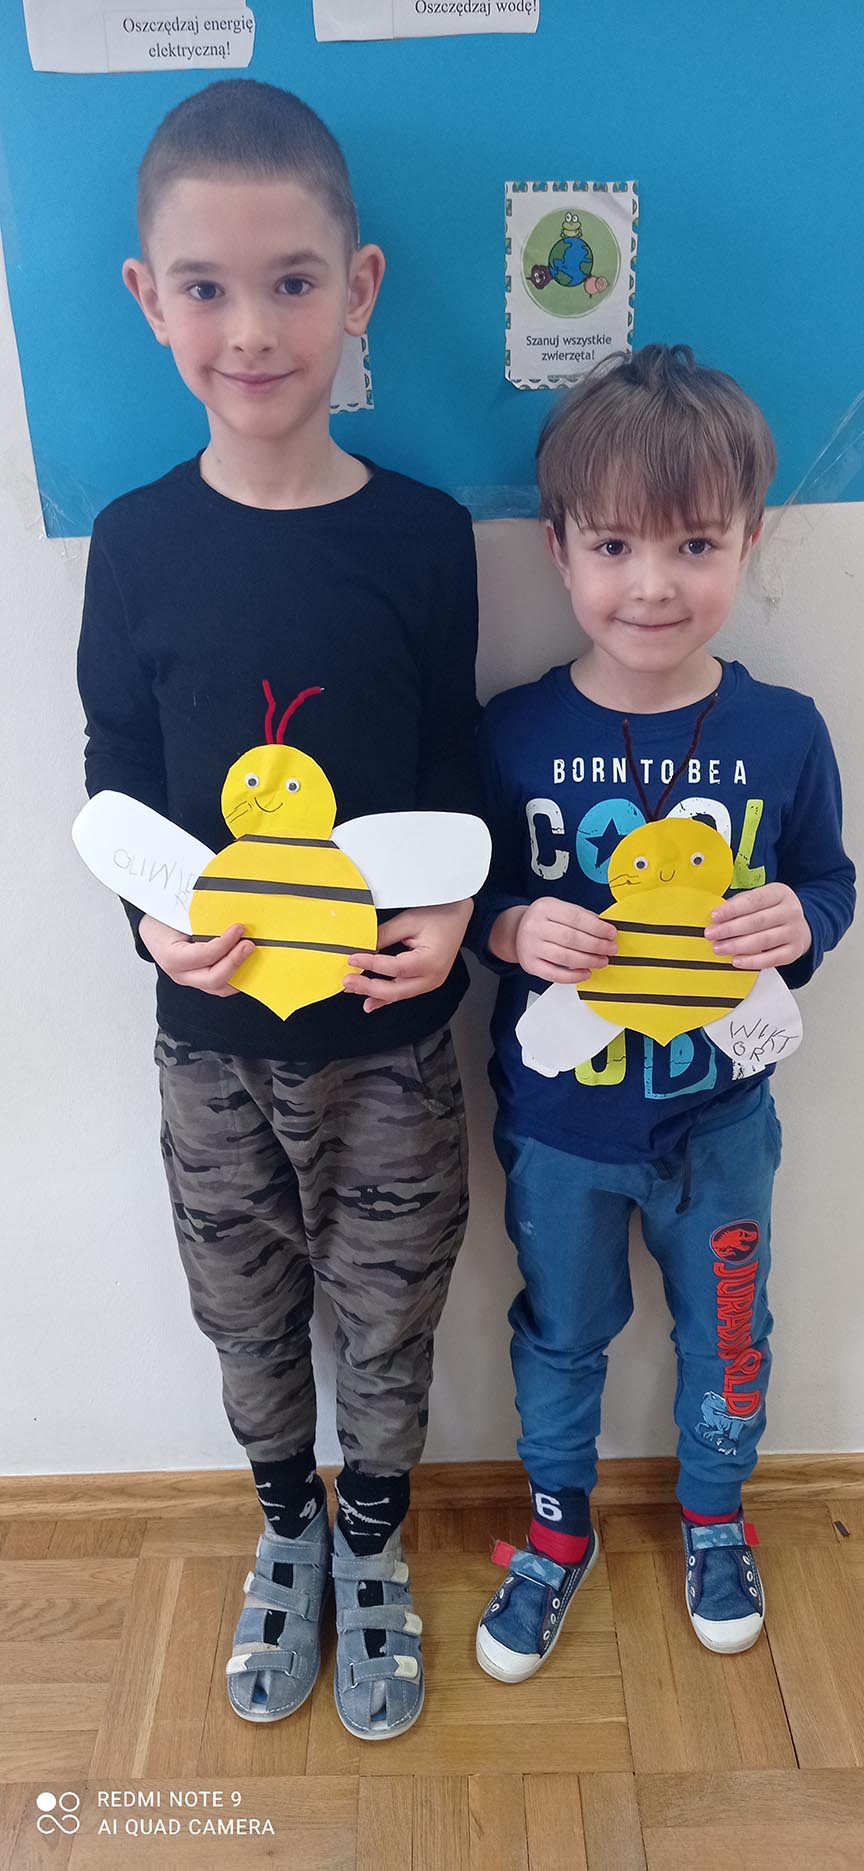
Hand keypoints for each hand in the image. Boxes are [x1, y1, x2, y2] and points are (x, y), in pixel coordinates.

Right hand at [139, 914, 253, 995]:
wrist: (152, 931)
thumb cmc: (162, 921)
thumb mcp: (177, 913)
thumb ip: (201, 916)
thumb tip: (229, 913)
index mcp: (171, 956)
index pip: (203, 956)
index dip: (224, 944)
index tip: (238, 928)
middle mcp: (180, 974)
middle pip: (213, 978)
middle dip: (235, 961)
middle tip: (249, 944)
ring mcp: (191, 980)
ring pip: (220, 987)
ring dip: (239, 972)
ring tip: (250, 954)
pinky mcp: (200, 980)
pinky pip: (221, 985)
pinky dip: (236, 976)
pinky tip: (246, 963)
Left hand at [343, 899, 472, 1012]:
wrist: (460, 915)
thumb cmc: (440, 914)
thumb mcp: (408, 921)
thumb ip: (384, 936)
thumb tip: (362, 948)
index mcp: (431, 961)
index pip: (395, 968)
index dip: (371, 965)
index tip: (353, 960)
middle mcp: (433, 977)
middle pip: (396, 990)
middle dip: (368, 987)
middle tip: (347, 982)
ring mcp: (431, 982)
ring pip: (399, 994)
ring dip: (374, 993)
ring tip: (353, 988)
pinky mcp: (427, 982)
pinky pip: (404, 992)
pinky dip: (386, 997)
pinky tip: (371, 1002)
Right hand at [493, 899, 616, 982]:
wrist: (517, 931)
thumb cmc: (544, 920)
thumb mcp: (559, 909)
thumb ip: (581, 917)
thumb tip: (605, 930)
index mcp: (545, 908)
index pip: (576, 917)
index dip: (597, 927)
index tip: (611, 933)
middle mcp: (535, 926)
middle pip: (571, 938)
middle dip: (596, 945)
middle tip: (611, 949)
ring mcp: (530, 947)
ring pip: (565, 957)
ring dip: (588, 961)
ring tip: (602, 961)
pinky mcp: (530, 965)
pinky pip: (555, 974)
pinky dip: (574, 976)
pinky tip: (586, 972)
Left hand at [707, 884, 811, 969]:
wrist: (799, 925)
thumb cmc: (770, 911)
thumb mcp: (758, 899)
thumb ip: (739, 905)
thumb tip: (716, 919)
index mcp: (780, 893)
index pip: (754, 900)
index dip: (733, 909)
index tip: (714, 916)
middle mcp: (791, 911)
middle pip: (758, 921)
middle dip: (731, 929)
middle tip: (711, 934)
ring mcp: (794, 931)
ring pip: (764, 940)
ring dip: (738, 945)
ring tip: (719, 948)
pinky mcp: (794, 951)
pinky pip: (772, 959)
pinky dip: (752, 961)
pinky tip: (737, 960)